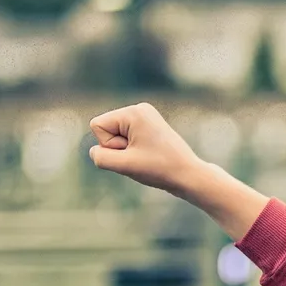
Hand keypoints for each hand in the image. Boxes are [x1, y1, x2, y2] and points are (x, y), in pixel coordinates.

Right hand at [88, 102, 204, 196]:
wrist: (190, 176)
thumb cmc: (159, 169)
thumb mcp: (124, 165)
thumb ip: (101, 157)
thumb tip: (95, 150)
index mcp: (134, 111)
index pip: (97, 125)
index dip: (109, 145)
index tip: (132, 152)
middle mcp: (139, 109)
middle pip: (106, 130)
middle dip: (118, 148)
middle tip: (142, 157)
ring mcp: (145, 117)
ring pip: (115, 137)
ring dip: (126, 152)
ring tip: (147, 158)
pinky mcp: (149, 128)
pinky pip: (126, 140)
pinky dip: (133, 152)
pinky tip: (149, 157)